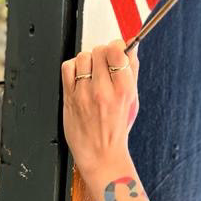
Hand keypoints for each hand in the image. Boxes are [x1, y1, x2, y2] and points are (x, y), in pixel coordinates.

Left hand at [61, 40, 139, 179]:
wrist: (100, 154)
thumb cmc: (117, 128)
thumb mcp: (133, 98)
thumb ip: (132, 70)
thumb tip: (131, 47)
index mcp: (123, 90)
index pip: (117, 51)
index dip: (117, 46)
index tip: (117, 50)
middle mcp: (103, 91)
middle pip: (100, 50)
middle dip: (103, 53)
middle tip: (105, 64)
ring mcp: (84, 94)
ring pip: (83, 57)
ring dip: (88, 60)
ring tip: (92, 73)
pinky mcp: (69, 98)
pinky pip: (68, 68)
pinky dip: (74, 68)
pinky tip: (80, 77)